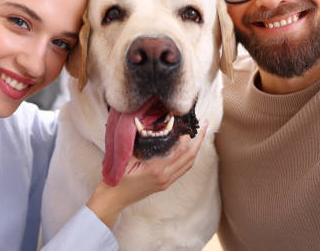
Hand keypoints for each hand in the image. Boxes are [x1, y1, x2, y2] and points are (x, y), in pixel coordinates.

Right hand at [86, 122, 207, 227]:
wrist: (114, 199)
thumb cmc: (116, 178)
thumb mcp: (125, 157)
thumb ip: (138, 142)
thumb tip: (148, 125)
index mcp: (156, 169)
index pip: (178, 149)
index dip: (186, 135)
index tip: (188, 121)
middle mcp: (165, 176)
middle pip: (189, 156)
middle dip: (199, 140)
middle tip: (205, 124)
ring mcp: (166, 182)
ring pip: (188, 164)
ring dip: (196, 149)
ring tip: (201, 134)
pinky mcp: (165, 184)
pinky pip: (182, 169)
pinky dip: (188, 157)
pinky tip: (189, 149)